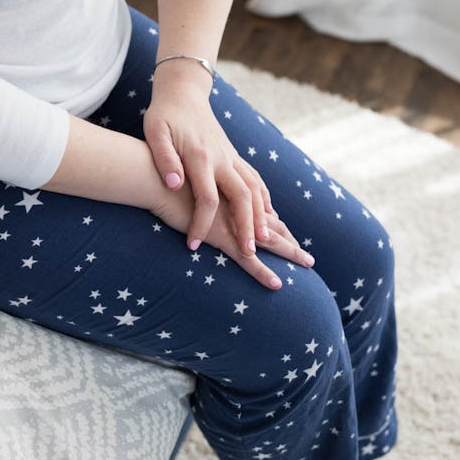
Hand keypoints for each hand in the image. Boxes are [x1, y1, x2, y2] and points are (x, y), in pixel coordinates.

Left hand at [145, 61, 273, 254]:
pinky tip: (268, 214)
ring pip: (254, 189)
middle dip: (246, 227)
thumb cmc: (163, 116)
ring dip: (261, 215)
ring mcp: (231, 156)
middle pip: (242, 197)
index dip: (201, 224)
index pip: (206, 198)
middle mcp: (222, 158)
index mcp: (201, 157)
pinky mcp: (234, 155)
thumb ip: (165, 159)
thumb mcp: (155, 133)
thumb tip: (174, 184)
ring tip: (265, 240)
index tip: (193, 245)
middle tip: (250, 253)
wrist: (183, 92)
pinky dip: (264, 198)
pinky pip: (255, 179)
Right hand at [151, 185, 313, 289]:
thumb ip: (185, 181)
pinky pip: (247, 259)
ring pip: (268, 240)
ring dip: (289, 252)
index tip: (280, 224)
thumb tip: (178, 184)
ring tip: (308, 263)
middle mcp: (234, 205)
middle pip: (269, 222)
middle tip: (304, 249)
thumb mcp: (175, 176)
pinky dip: (262, 272)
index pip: (255, 205)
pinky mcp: (220, 237)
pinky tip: (277, 284)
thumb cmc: (157, 175)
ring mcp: (230, 221)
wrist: (151, 175)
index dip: (269, 216)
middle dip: (288, 235)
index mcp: (225, 190)